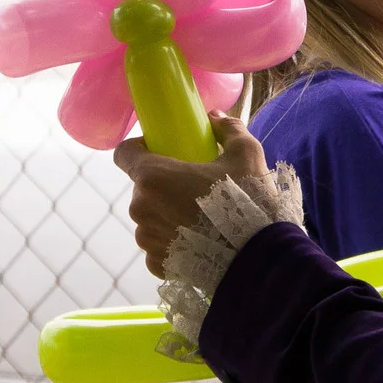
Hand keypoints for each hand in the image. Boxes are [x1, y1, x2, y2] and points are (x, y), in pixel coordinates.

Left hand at [113, 113, 267, 276]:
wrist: (257, 258)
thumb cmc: (248, 201)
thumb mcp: (246, 154)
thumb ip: (228, 129)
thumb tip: (216, 118)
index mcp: (153, 177)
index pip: (124, 153)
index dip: (140, 148)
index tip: (162, 150)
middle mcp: (141, 208)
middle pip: (143, 188)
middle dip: (163, 185)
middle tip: (195, 186)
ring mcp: (147, 239)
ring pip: (151, 218)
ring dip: (168, 214)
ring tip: (202, 218)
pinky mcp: (156, 264)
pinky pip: (159, 246)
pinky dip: (174, 242)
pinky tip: (200, 242)